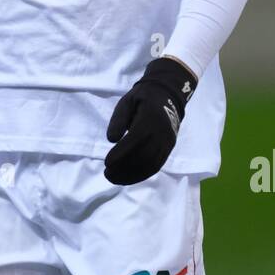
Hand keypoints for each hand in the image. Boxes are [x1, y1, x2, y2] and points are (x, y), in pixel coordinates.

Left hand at [104, 56, 196, 184]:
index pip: (136, 140)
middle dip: (124, 168)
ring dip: (131, 175)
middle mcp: (162, 132)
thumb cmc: (142, 99)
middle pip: (143, 156)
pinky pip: (156, 166)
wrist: (167, 96)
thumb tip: (111, 139)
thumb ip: (118, 119)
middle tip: (106, 173)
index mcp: (151, 118)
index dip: (121, 153)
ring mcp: (167, 142)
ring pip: (150, 165)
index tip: (106, 162)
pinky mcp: (168, 149)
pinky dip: (141, 175)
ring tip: (113, 178)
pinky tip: (127, 178)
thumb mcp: (127, 102)